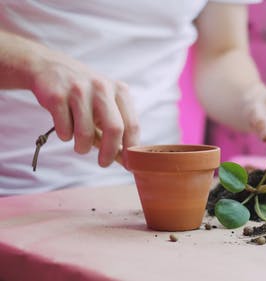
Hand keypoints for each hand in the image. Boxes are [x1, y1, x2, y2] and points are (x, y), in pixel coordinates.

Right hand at [29, 47, 139, 167]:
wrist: (49, 67)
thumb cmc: (84, 94)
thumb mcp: (105, 106)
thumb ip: (115, 131)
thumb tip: (126, 160)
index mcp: (120, 91)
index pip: (132, 125)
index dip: (132, 149)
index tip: (129, 165)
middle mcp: (102, 88)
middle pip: (114, 129)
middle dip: (109, 153)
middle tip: (103, 163)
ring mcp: (79, 90)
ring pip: (86, 133)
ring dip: (82, 147)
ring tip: (80, 146)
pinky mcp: (57, 96)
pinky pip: (64, 129)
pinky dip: (65, 136)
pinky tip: (65, 127)